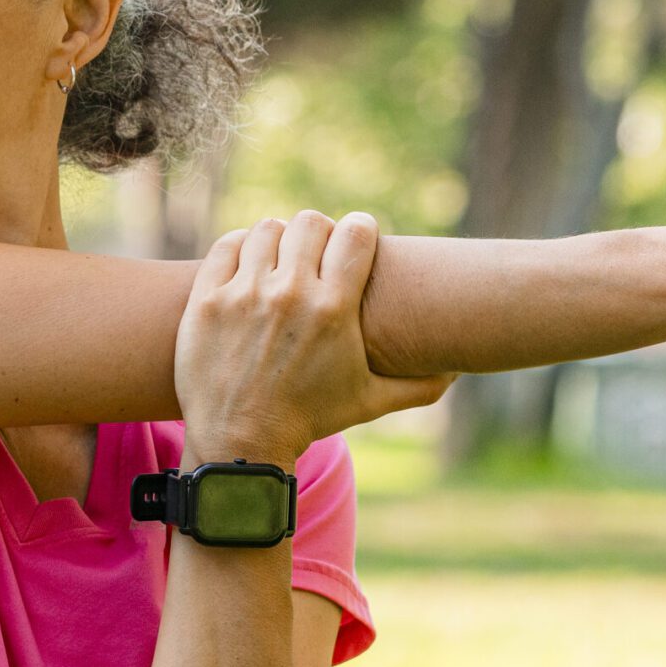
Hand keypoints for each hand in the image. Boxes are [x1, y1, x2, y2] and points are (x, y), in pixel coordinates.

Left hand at [176, 210, 453, 464]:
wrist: (241, 444)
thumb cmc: (309, 419)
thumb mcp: (369, 402)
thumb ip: (418, 385)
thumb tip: (458, 372)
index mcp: (334, 310)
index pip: (356, 233)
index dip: (361, 230)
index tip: (357, 239)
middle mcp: (289, 295)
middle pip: (311, 222)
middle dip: (319, 233)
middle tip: (317, 252)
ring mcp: (243, 295)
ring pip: (268, 229)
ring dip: (279, 240)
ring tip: (281, 260)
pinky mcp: (207, 300)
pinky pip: (227, 246)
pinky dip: (241, 249)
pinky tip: (250, 265)